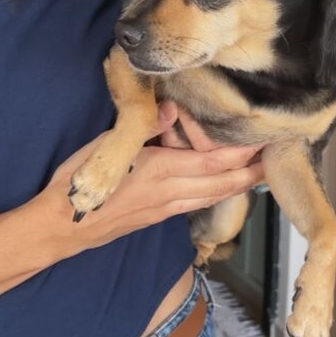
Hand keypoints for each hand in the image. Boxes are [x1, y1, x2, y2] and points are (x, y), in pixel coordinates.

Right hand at [31, 103, 263, 254]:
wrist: (60, 226)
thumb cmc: (77, 181)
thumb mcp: (108, 145)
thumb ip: (144, 127)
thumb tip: (171, 110)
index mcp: (161, 171)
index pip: (214, 161)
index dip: (242, 154)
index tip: (264, 141)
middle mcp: (171, 193)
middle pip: (223, 183)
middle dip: (250, 172)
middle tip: (274, 158)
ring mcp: (166, 208)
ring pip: (213, 196)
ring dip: (238, 185)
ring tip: (257, 172)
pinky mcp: (158, 216)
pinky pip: (197, 203)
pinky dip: (217, 193)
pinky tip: (220, 186)